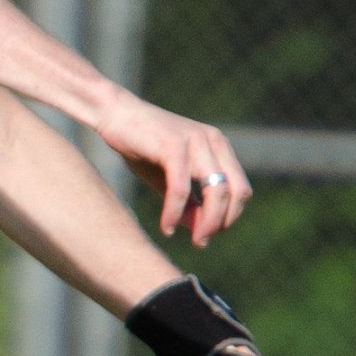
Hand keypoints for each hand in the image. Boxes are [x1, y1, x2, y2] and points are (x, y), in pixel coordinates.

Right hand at [93, 90, 250, 244]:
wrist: (114, 114)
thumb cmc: (141, 145)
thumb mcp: (169, 178)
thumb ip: (188, 202)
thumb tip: (201, 232)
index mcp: (218, 146)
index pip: (241, 189)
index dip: (230, 217)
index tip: (208, 233)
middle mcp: (213, 141)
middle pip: (235, 192)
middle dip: (221, 223)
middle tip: (202, 241)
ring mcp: (195, 141)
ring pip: (215, 192)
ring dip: (206, 223)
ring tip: (194, 240)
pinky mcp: (173, 145)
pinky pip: (181, 188)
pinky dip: (175, 212)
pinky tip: (166, 227)